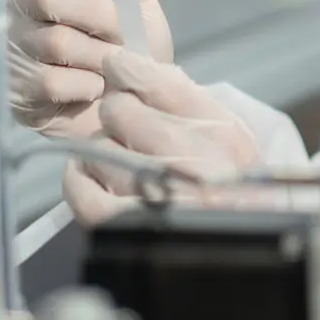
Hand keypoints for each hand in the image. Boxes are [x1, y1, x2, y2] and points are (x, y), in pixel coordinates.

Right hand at [6, 0, 173, 137]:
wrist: (137, 98)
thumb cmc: (134, 41)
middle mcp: (22, 9)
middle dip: (97, 14)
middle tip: (123, 30)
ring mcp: (16, 51)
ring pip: (55, 42)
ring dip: (99, 54)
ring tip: (114, 61)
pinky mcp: (19, 92)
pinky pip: (51, 82)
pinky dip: (87, 85)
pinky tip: (96, 86)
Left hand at [62, 50, 261, 224]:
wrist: (240, 252)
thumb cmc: (233, 196)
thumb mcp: (233, 144)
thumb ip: (194, 106)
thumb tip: (139, 69)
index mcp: (225, 138)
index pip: (161, 84)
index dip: (129, 70)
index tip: (118, 67)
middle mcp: (195, 165)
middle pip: (121, 111)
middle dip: (119, 115)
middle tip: (129, 129)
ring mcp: (160, 199)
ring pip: (98, 148)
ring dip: (102, 152)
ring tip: (121, 162)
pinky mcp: (129, 228)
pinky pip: (83, 190)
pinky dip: (79, 179)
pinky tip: (92, 177)